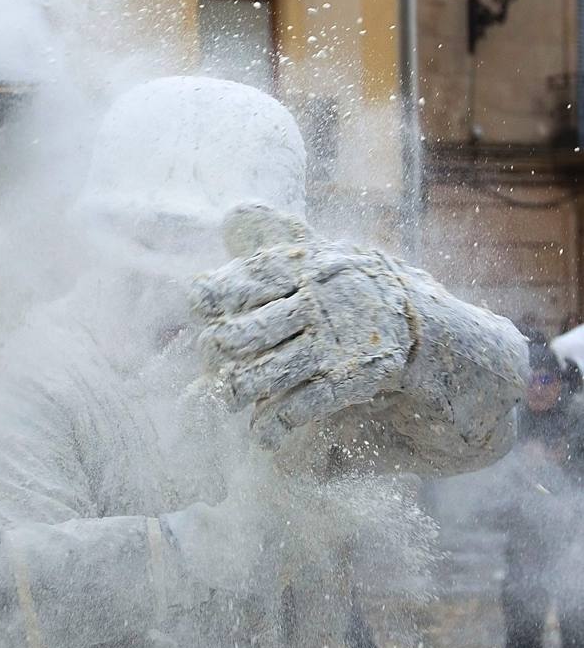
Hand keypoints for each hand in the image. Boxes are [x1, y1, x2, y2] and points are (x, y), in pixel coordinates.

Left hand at [190, 204, 414, 449]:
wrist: (451, 344)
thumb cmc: (375, 301)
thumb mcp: (332, 260)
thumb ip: (282, 241)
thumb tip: (232, 212)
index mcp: (312, 264)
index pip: (248, 276)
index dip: (215, 295)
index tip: (197, 307)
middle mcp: (322, 297)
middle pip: (247, 331)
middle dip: (220, 355)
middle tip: (213, 366)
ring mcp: (341, 337)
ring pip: (270, 370)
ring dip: (241, 392)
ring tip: (227, 403)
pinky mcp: (362, 372)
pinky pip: (307, 400)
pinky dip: (279, 421)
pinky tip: (264, 435)